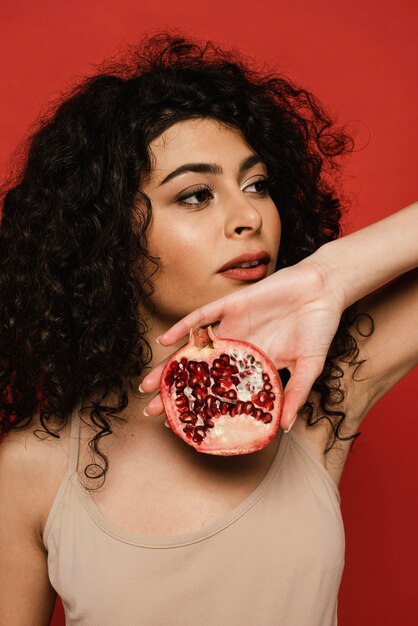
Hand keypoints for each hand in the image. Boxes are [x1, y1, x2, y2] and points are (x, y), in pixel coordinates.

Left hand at [140, 259, 344, 430]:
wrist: (323, 289)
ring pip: (194, 348)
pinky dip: (184, 327)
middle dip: (176, 392)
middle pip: (200, 374)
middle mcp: (237, 347)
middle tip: (152, 411)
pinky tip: (166, 340)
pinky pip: (202, 317)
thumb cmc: (318, 328)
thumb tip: (285, 427)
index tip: (183, 426)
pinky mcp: (232, 305)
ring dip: (171, 365)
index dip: (203, 407)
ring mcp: (232, 326)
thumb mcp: (309, 366)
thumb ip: (296, 394)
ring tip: (148, 384)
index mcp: (254, 365)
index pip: (222, 391)